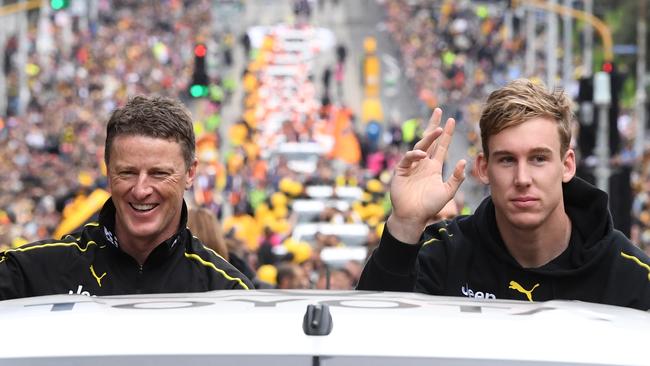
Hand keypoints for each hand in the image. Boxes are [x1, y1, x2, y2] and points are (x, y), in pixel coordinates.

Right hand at [387, 108, 465, 242]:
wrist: (413, 216)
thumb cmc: (430, 206)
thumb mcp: (447, 191)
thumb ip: (456, 178)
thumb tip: (463, 161)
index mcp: (434, 167)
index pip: (441, 146)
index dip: (446, 134)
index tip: (451, 120)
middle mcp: (423, 163)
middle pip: (429, 139)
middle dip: (433, 125)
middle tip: (438, 110)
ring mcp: (412, 166)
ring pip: (420, 146)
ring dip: (429, 137)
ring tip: (438, 129)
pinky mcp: (402, 170)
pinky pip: (408, 159)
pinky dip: (415, 154)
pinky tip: (423, 154)